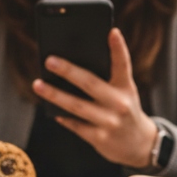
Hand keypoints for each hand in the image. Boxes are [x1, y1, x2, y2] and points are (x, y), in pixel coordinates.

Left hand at [32, 28, 159, 167]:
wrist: (139, 144)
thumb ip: (107, 79)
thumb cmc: (124, 110)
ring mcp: (110, 122)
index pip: (123, 64)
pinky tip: (51, 111)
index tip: (111, 32)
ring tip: (38, 84)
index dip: (118, 48)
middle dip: (69, 71)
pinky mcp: (100, 138)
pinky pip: (76, 125)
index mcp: (126, 87)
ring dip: (55, 95)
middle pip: (91, 83)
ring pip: (77, 106)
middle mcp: (120, 104)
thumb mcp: (124, 93)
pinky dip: (63, 117)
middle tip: (49, 60)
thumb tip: (71, 67)